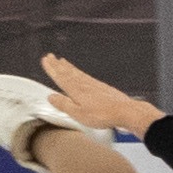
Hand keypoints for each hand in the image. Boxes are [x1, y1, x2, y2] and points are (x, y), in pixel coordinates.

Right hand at [36, 51, 166, 136]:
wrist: (126, 111)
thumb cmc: (103, 115)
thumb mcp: (78, 113)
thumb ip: (64, 104)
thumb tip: (51, 97)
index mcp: (76, 90)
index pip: (61, 77)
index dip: (52, 68)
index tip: (46, 60)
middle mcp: (85, 84)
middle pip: (69, 72)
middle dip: (58, 65)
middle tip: (51, 57)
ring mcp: (95, 85)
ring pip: (78, 73)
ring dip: (69, 67)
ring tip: (63, 62)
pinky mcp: (103, 87)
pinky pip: (87, 77)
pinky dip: (80, 73)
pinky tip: (81, 74)